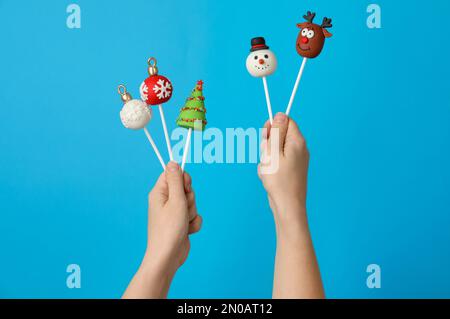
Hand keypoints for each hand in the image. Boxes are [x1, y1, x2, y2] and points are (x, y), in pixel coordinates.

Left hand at [145, 161, 201, 274]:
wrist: (168, 257)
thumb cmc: (169, 230)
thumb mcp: (175, 201)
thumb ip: (176, 181)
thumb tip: (172, 162)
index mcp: (159, 192)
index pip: (173, 174)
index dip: (183, 179)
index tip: (185, 188)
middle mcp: (165, 201)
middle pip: (186, 188)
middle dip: (190, 199)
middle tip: (182, 209)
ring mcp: (173, 212)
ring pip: (192, 203)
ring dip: (192, 212)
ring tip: (183, 222)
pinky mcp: (180, 222)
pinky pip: (194, 216)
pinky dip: (194, 223)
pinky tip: (187, 231)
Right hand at [259, 113, 323, 298]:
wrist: (288, 207)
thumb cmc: (279, 181)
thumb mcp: (273, 152)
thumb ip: (276, 132)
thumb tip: (281, 114)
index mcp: (297, 141)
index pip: (286, 121)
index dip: (273, 126)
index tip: (266, 136)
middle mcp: (300, 148)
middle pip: (280, 135)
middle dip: (268, 144)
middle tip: (266, 157)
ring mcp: (297, 159)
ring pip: (276, 149)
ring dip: (267, 157)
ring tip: (268, 170)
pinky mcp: (293, 169)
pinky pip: (277, 161)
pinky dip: (271, 166)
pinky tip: (270, 177)